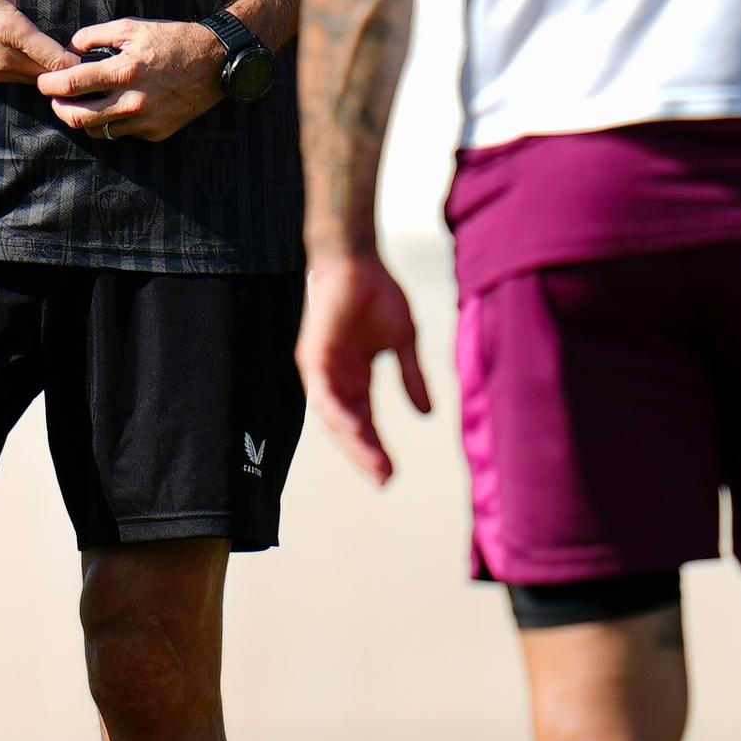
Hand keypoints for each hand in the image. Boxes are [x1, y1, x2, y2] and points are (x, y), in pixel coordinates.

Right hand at [0, 0, 82, 85]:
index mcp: (10, 30)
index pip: (56, 61)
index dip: (79, 60)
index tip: (93, 51)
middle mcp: (2, 56)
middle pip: (48, 76)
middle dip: (69, 71)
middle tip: (89, 58)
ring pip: (32, 81)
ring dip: (50, 75)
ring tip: (69, 61)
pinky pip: (15, 80)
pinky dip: (31, 74)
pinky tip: (41, 61)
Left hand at [39, 16, 227, 140]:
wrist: (216, 63)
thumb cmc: (172, 40)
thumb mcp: (133, 27)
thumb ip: (96, 35)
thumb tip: (70, 48)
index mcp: (125, 71)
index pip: (73, 84)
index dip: (50, 85)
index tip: (43, 82)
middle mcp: (133, 101)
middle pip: (78, 118)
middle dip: (59, 109)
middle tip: (55, 99)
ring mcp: (145, 121)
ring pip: (97, 132)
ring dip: (83, 119)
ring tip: (81, 104)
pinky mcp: (156, 133)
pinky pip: (122, 134)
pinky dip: (112, 123)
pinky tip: (114, 107)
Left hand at [299, 243, 432, 486]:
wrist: (358, 259)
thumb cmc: (378, 293)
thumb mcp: (403, 342)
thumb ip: (411, 378)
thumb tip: (427, 414)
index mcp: (354, 377)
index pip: (364, 421)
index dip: (377, 447)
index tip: (393, 474)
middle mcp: (335, 378)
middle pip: (349, 426)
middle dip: (365, 454)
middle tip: (385, 481)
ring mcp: (322, 369)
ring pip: (334, 418)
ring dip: (353, 442)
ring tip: (374, 465)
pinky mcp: (313, 357)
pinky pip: (322, 395)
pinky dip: (338, 414)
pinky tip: (353, 431)